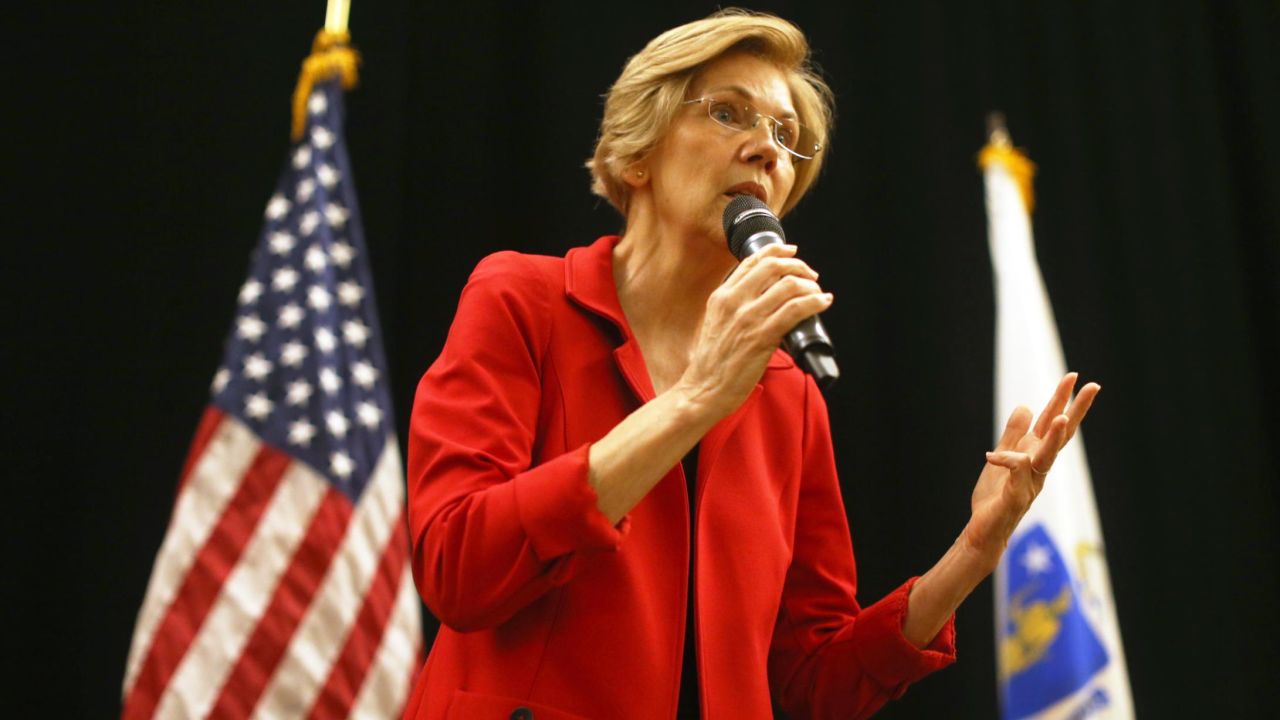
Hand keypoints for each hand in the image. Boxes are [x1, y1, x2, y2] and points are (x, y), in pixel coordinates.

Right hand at [675, 243, 831, 418]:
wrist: (703, 389)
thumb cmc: (712, 362)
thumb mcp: (716, 322)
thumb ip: (735, 304)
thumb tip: (765, 293)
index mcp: (722, 296)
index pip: (752, 260)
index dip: (777, 250)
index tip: (792, 252)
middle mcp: (733, 302)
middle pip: (774, 266)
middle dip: (799, 266)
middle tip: (811, 276)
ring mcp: (748, 319)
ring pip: (789, 285)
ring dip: (811, 286)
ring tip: (818, 294)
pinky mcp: (762, 337)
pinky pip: (796, 309)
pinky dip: (815, 302)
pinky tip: (822, 303)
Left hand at [960, 373, 1099, 567]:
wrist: (983, 532)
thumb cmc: (995, 497)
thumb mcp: (1002, 458)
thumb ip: (1014, 435)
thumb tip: (1026, 405)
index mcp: (1034, 455)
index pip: (1052, 424)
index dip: (1062, 400)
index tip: (1074, 376)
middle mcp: (1038, 468)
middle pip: (1061, 436)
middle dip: (1076, 411)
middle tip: (1093, 386)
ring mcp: (1030, 484)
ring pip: (1045, 457)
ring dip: (1053, 438)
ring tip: (1062, 418)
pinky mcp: (1015, 498)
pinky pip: (1015, 476)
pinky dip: (1008, 462)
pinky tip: (994, 455)